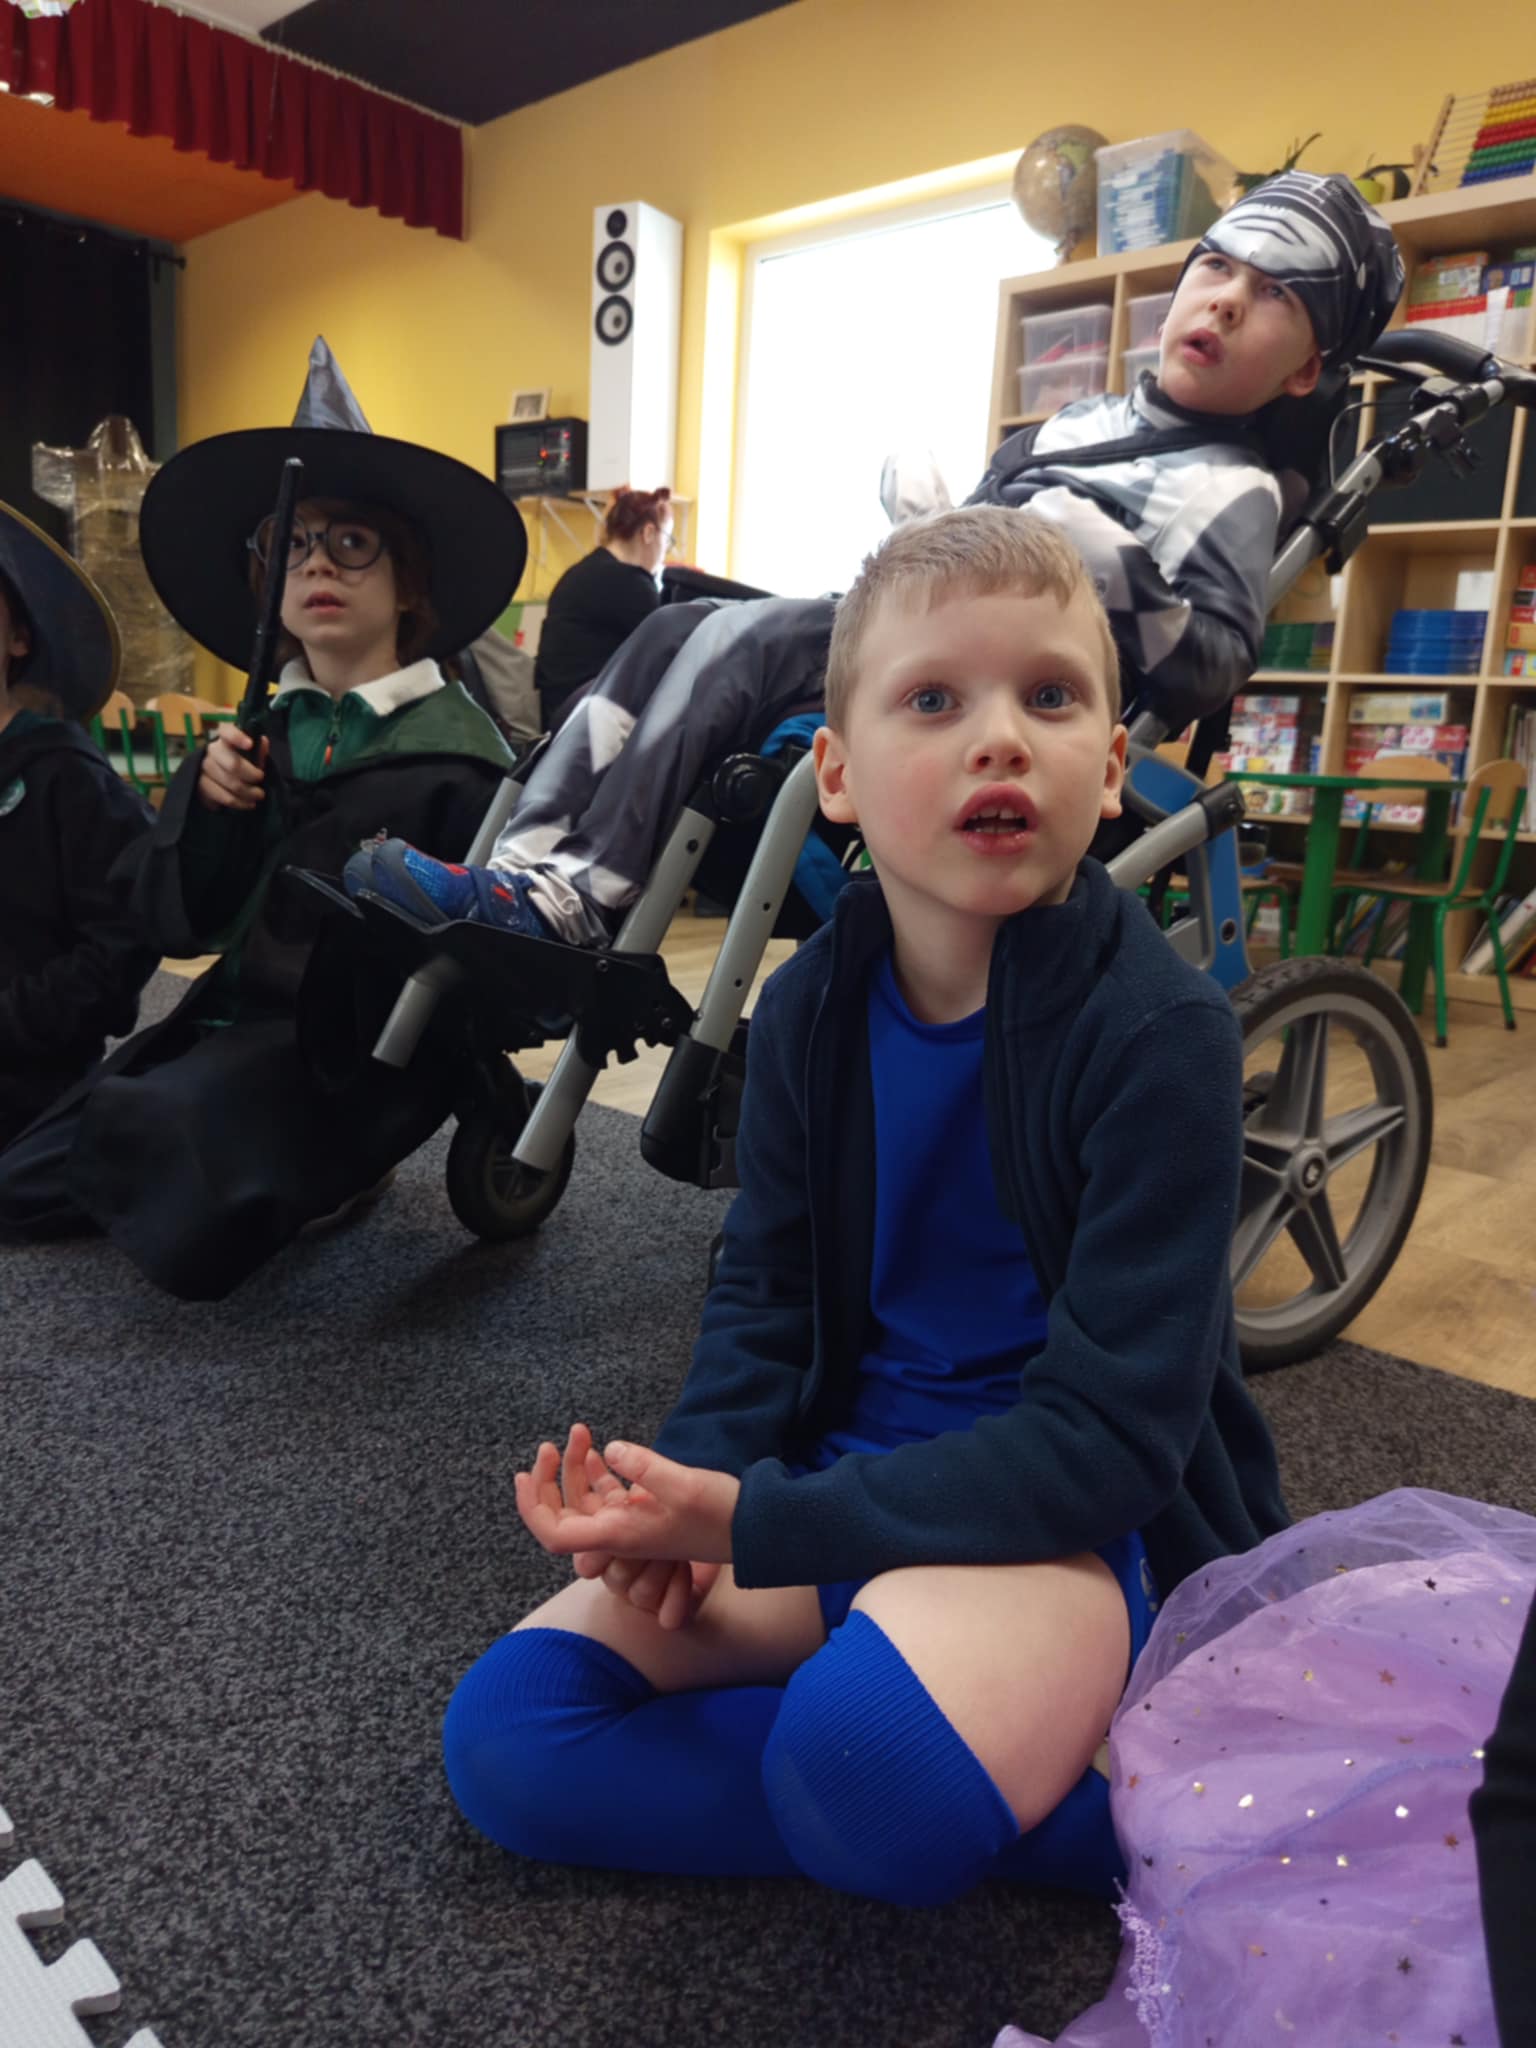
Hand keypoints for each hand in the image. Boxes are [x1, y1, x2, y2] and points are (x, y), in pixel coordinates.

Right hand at [197, 727, 268, 811]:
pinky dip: (239, 802)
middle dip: (251, 775)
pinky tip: (248, 803)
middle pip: (232, 764)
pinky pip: (222, 796)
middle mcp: (212, 751)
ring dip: (248, 792)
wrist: (222, 783)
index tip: (250, 745)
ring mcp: (203, 768)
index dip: (237, 737)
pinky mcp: (200, 785)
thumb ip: (258, 750)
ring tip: (258, 796)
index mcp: (225, 739)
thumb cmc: (242, 765)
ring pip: (229, 783)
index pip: (227, 732)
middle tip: (261, 780)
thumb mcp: (253, 757)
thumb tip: (263, 741)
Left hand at [516, 1430, 739, 1570]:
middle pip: (561, 1515)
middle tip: (550, 1445)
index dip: (531, 1508)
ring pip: (584, 1501)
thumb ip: (643, 1466)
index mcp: (618, 1534)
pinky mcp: (646, 1512)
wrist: (756, 1530)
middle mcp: (618, 1534)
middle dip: (549, 1480)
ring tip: (579, 1433)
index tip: (524, 1474)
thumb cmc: (721, 1513)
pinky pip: (607, 1495)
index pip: (554, 1534)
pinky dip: (597, 1473)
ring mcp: (631, 1523)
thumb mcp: (682, 1485)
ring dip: (575, 1469)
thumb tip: (609, 1450)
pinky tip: (599, 1449)